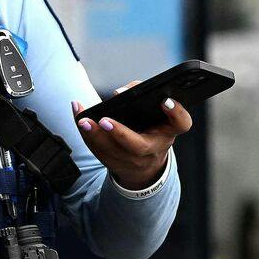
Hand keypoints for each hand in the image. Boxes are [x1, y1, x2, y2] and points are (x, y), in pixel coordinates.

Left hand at [73, 80, 192, 190]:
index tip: (165, 101)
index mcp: (168, 132)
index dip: (176, 112)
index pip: (181, 123)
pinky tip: (78, 117)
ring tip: (83, 119)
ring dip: (94, 135)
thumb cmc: (151, 128)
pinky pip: (98, 151)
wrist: (145, 165)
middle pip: (138, 146)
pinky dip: (86, 134)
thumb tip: (119, 94)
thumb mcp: (156, 114)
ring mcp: (133, 160)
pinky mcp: (114, 164)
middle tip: (104, 120)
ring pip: (112, 151)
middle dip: (120, 133)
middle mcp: (153, 149)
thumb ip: (142, 96)